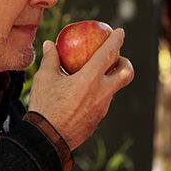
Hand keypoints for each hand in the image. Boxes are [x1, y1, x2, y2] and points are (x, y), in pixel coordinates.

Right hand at [28, 29, 133, 150]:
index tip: (120, 31)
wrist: (47, 139)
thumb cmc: (44, 106)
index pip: (109, 53)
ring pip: (114, 89)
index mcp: (89, 79)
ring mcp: (102, 108)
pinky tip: (84, 94)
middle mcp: (101, 93)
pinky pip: (103, 102)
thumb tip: (50, 44)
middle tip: (116, 58)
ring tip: (93, 76)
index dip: (116, 40)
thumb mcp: (44, 78)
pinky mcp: (98, 119)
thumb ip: (51, 59)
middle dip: (125, 62)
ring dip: (109, 79)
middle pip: (126, 73)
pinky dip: (98, 93)